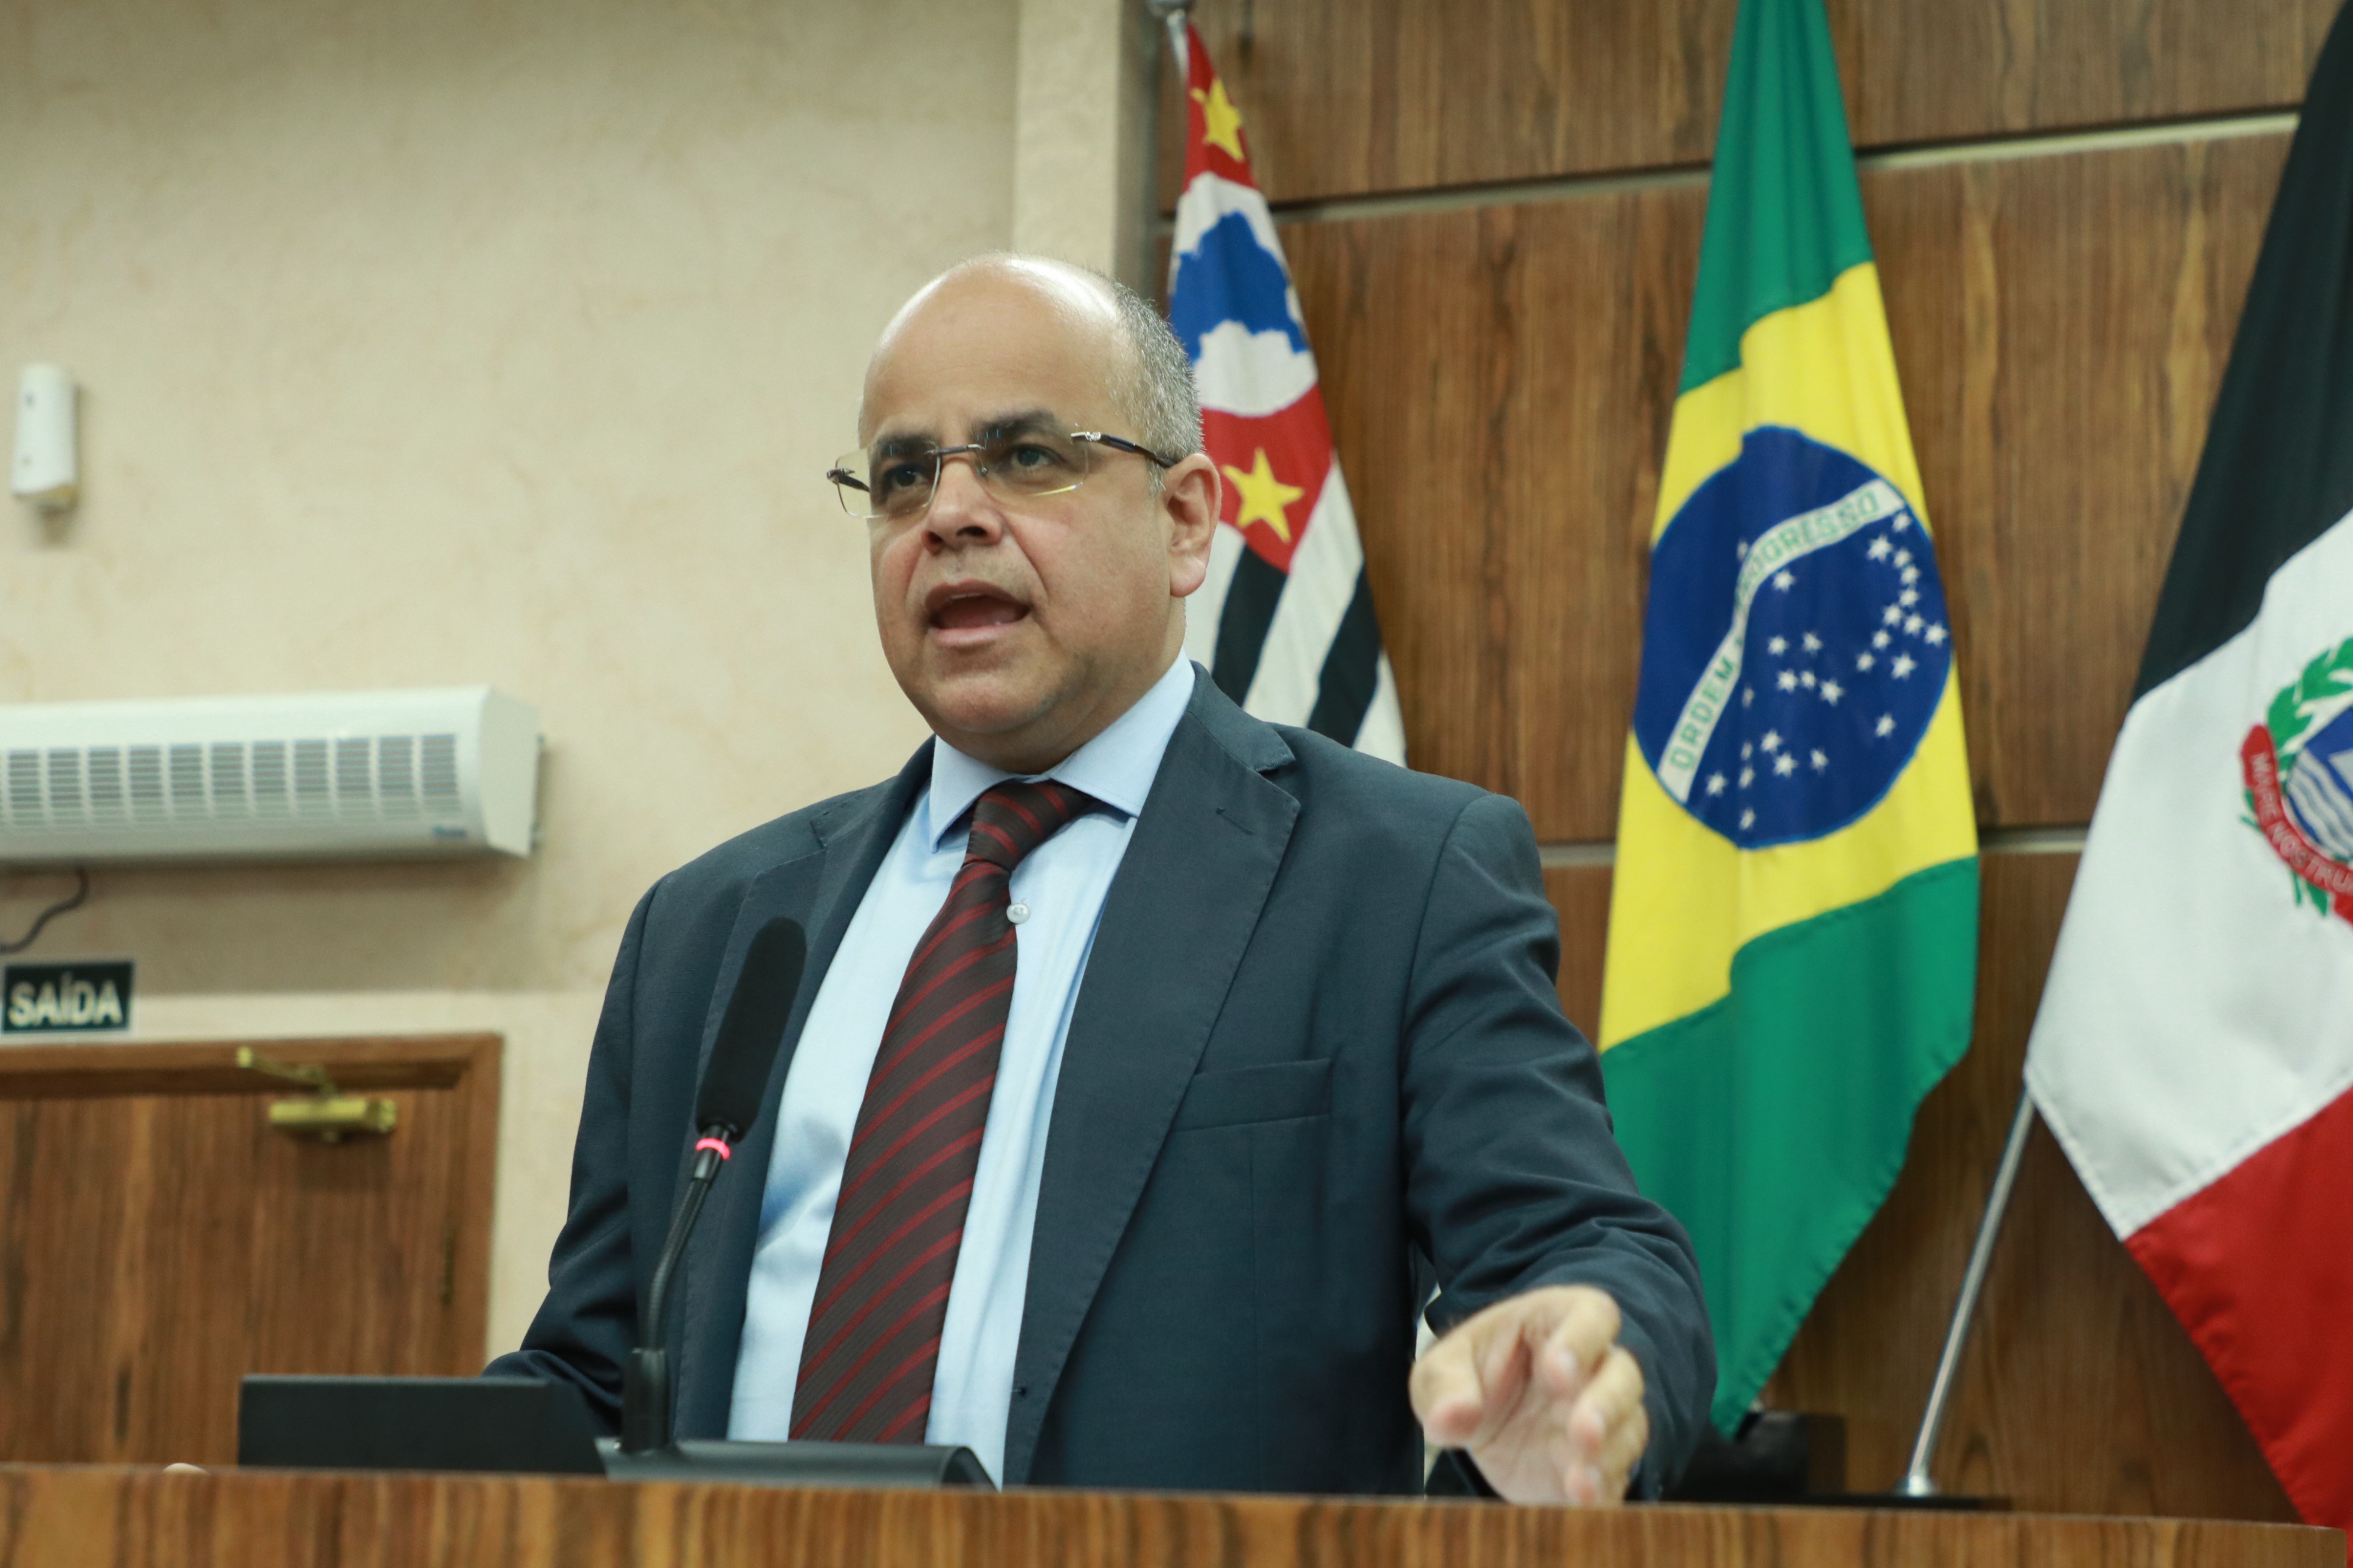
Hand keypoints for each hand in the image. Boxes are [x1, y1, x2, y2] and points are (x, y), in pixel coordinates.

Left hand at [1409, 1284, 1647, 1504]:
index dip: (1581, 1341)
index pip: (1591, 1315)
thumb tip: (1450, 1416)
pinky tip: (1581, 1503)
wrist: (1480, 1425)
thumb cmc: (1467, 1376)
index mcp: (1556, 1323)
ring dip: (1608, 1454)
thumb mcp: (1441, 1369)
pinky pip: (1617, 1476)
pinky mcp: (1600, 1465)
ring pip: (1629, 1427)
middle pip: (1623, 1375)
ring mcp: (1602, 1418)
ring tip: (1579, 1481)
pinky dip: (1604, 1490)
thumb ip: (1444, 1384)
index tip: (1555, 1371)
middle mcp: (1592, 1367)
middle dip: (1607, 1404)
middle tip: (1582, 1432)